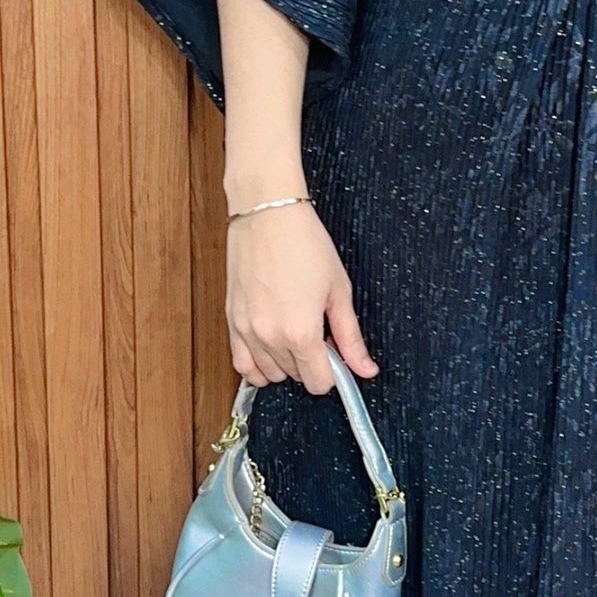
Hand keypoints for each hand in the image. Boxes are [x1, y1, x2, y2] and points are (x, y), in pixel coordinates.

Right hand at [224, 203, 377, 393]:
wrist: (267, 214)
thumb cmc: (304, 244)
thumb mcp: (339, 291)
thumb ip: (351, 337)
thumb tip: (365, 369)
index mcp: (301, 332)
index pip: (319, 382)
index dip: (333, 373)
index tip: (336, 356)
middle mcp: (270, 337)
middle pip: (296, 378)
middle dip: (311, 363)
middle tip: (318, 333)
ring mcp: (246, 330)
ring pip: (270, 374)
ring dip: (286, 364)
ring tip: (296, 333)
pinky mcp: (232, 321)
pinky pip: (242, 364)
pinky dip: (258, 366)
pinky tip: (272, 351)